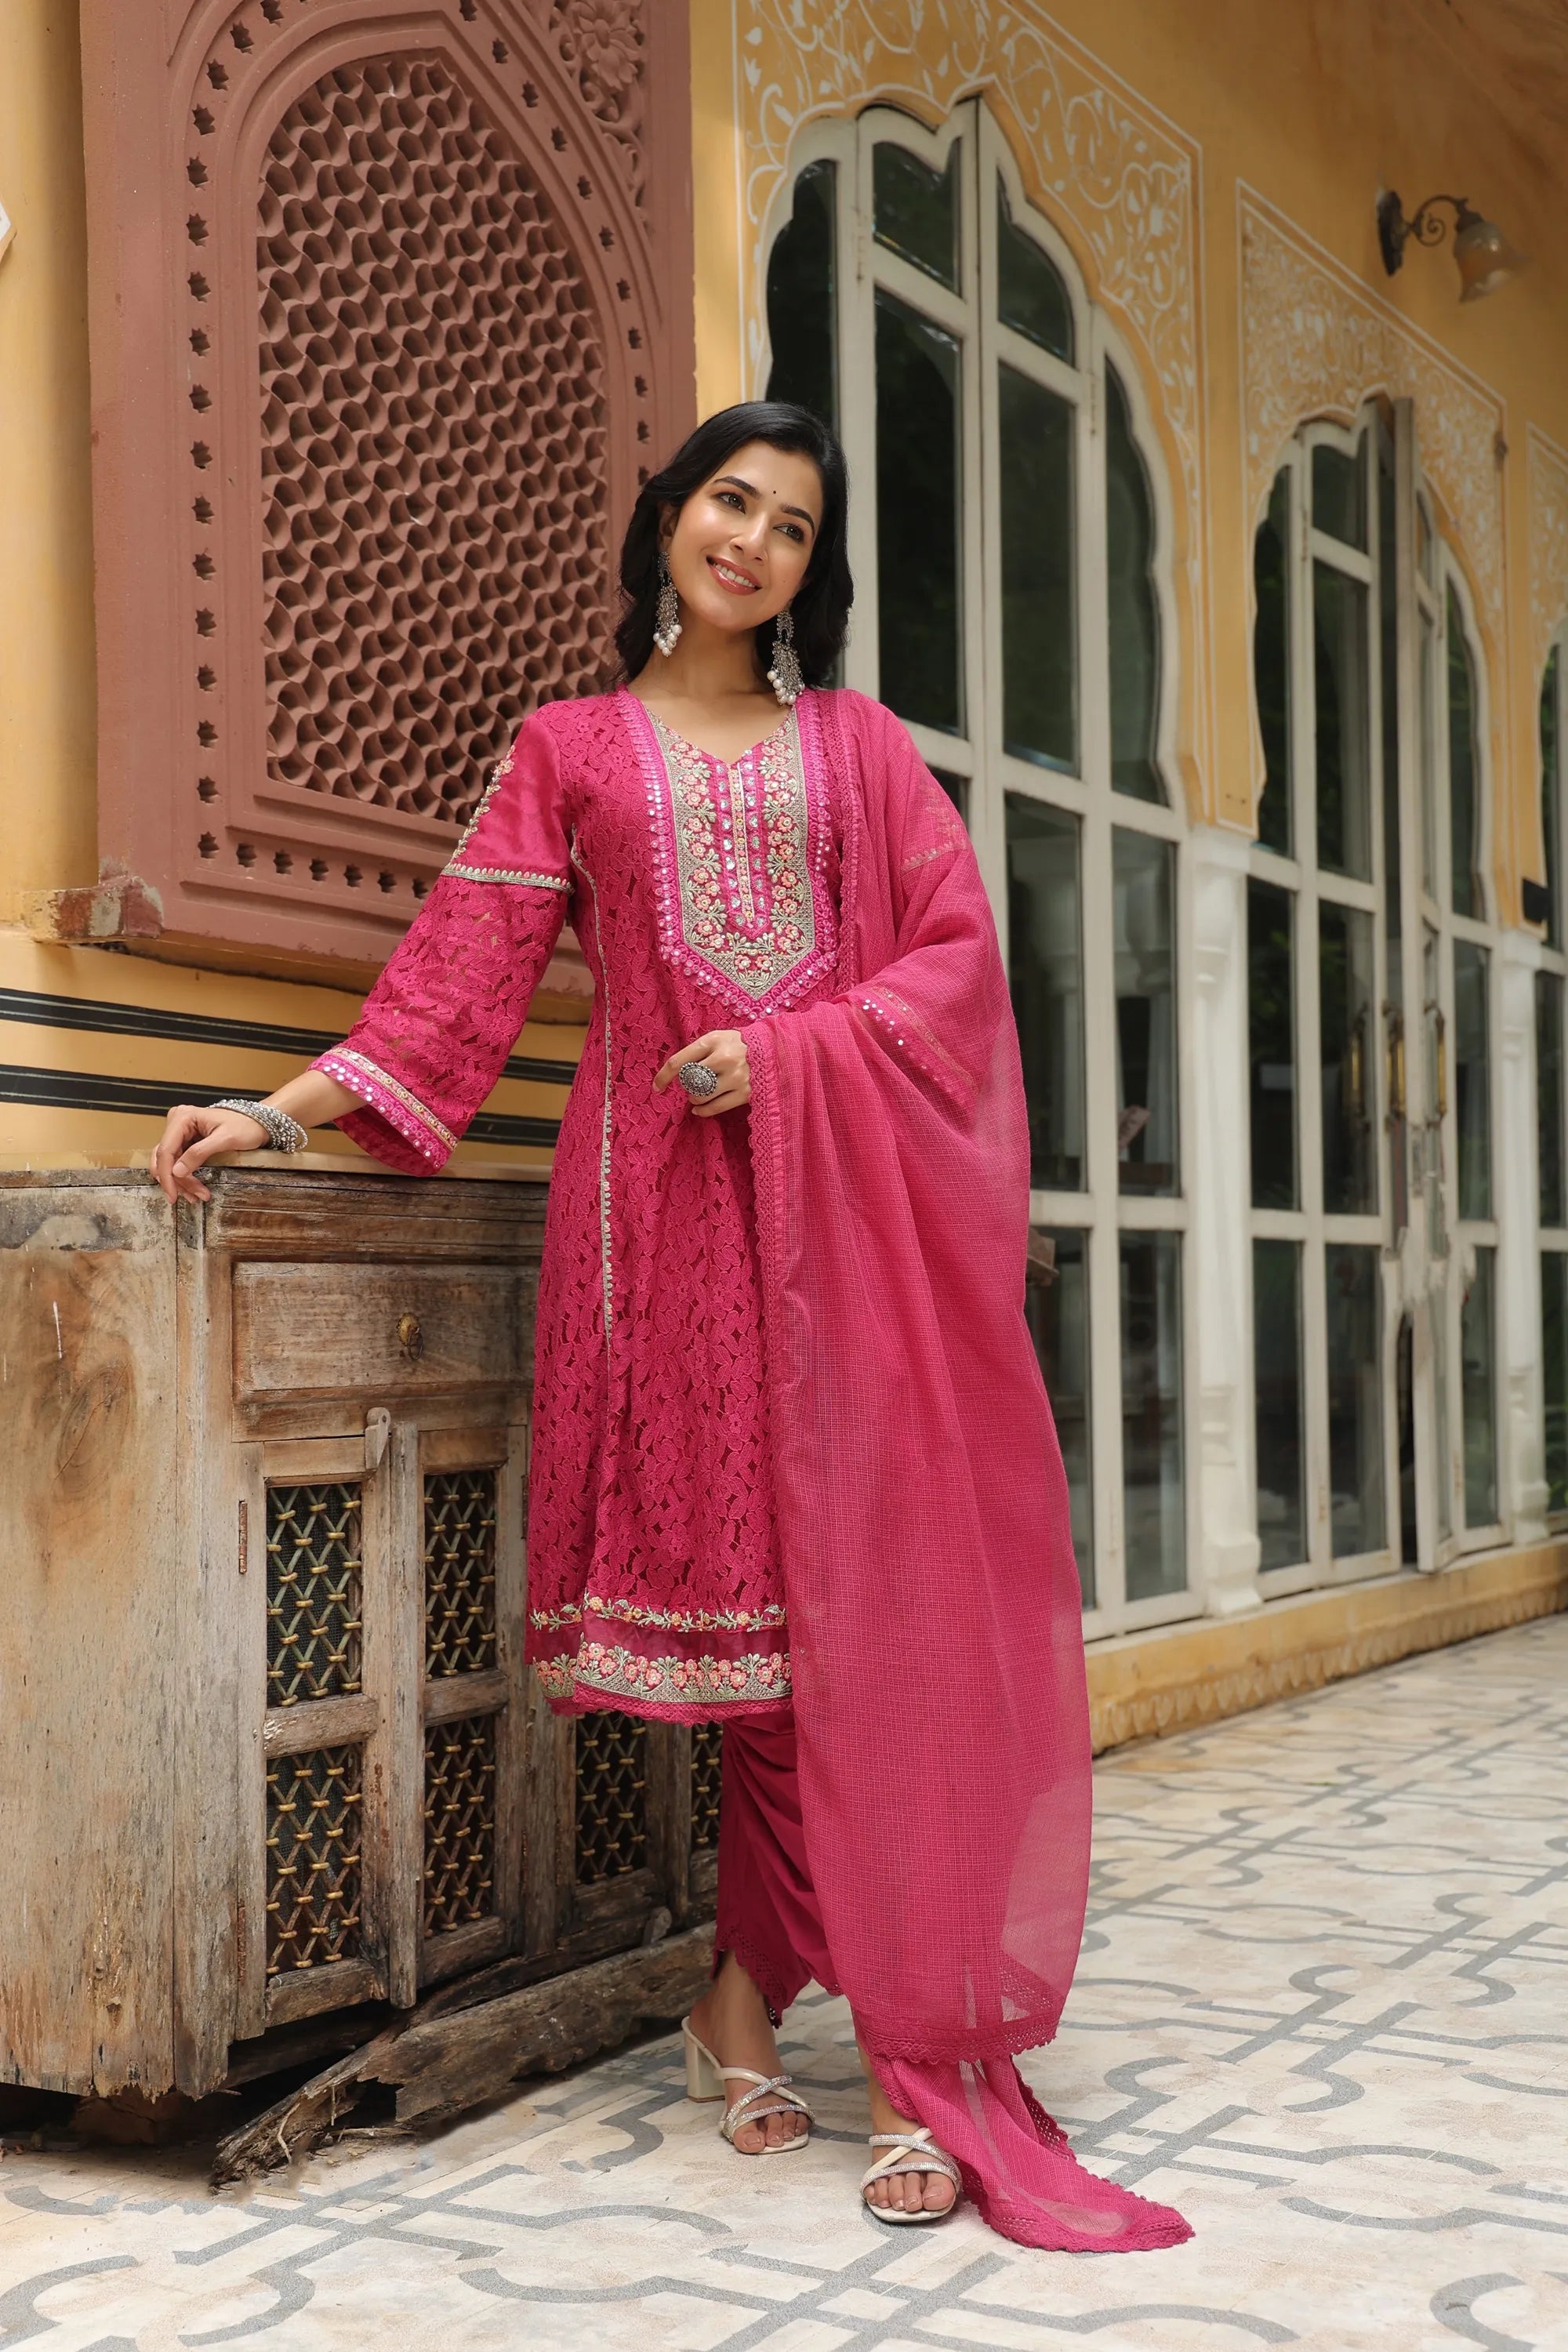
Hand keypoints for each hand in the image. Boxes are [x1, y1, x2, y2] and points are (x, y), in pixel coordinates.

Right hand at [151, 1104, 268, 1204]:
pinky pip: (177, 1162)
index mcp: (183, 1117)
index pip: (165, 1150)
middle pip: (165, 1158)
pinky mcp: (185, 1141)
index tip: (173, 1194)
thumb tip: (176, 1171)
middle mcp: (177, 1122)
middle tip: (193, 1196)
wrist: (257, 1123)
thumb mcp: (225, 1139)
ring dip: (180, 1181)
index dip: (166, 1175)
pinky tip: (193, 1188)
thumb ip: (199, 1153)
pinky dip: (184, 1177)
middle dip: (176, 1181)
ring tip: (196, 1195)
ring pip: (169, 1162)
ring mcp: (180, 1132)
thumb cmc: (246, 1126)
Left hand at [654, 1030, 750, 1116]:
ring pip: (700, 1096)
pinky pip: (715, 1108)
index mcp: (714, 1040)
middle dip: (686, 1085)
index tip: (657, 1086)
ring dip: (694, 1098)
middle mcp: (724, 1058)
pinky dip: (703, 1111)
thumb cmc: (740, 1044)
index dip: (664, 1076)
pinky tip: (698, 1110)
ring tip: (699, 1093)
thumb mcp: (719, 1038)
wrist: (776, 1050)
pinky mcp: (745, 1093)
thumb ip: (699, 1051)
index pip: (680, 1061)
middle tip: (693, 1083)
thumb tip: (676, 1074)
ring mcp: (736, 1077)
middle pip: (689, 1081)